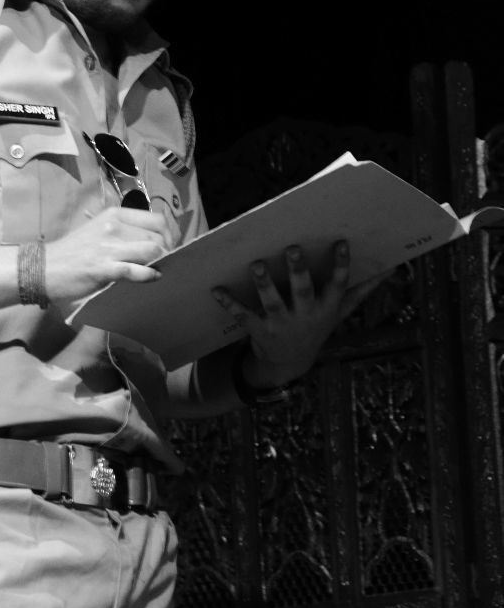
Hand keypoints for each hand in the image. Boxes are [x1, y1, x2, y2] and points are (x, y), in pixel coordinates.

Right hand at [46, 207, 172, 311]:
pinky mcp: (104, 268)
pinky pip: (137, 270)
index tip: (170, 246)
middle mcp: (114, 227)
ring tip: (159, 270)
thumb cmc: (74, 251)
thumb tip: (154, 240)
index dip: (169, 234)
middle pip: (158, 235)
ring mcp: (109, 247)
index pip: (157, 219)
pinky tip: (152, 278)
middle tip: (168, 262)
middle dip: (169, 250)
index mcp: (114, 215)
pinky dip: (149, 275)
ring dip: (161, 262)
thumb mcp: (99, 230)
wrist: (44, 267)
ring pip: (152, 250)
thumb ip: (124, 231)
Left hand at [211, 241, 383, 387]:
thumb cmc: (316, 327)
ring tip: (256, 264)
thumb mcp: (340, 312)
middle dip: (298, 271)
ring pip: (272, 301)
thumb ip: (363, 290)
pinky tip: (216, 289)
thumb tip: (392, 268)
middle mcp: (306, 315)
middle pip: (303, 291)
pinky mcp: (259, 329)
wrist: (288, 364)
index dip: (341, 265)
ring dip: (264, 283)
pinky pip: (243, 315)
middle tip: (292, 248)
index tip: (340, 243)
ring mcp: (282, 323)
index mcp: (326, 308)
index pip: (338, 285)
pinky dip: (228, 302)